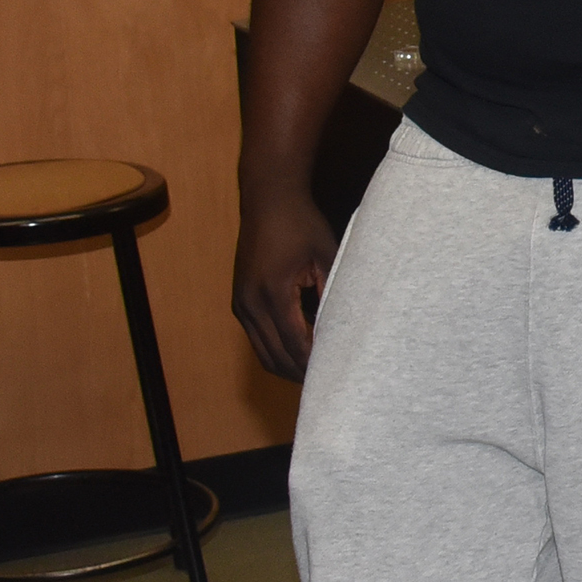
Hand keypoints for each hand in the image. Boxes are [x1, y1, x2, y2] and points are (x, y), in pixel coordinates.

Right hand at [232, 183, 341, 382]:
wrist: (268, 199)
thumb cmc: (301, 224)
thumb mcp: (326, 256)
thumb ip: (332, 294)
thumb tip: (342, 332)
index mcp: (274, 292)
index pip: (295, 344)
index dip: (315, 365)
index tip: (337, 377)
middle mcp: (251, 303)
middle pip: (276, 357)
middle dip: (302, 374)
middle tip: (331, 383)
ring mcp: (241, 304)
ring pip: (264, 354)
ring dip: (288, 367)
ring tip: (317, 375)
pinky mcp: (240, 302)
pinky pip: (257, 339)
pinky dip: (277, 352)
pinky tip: (300, 354)